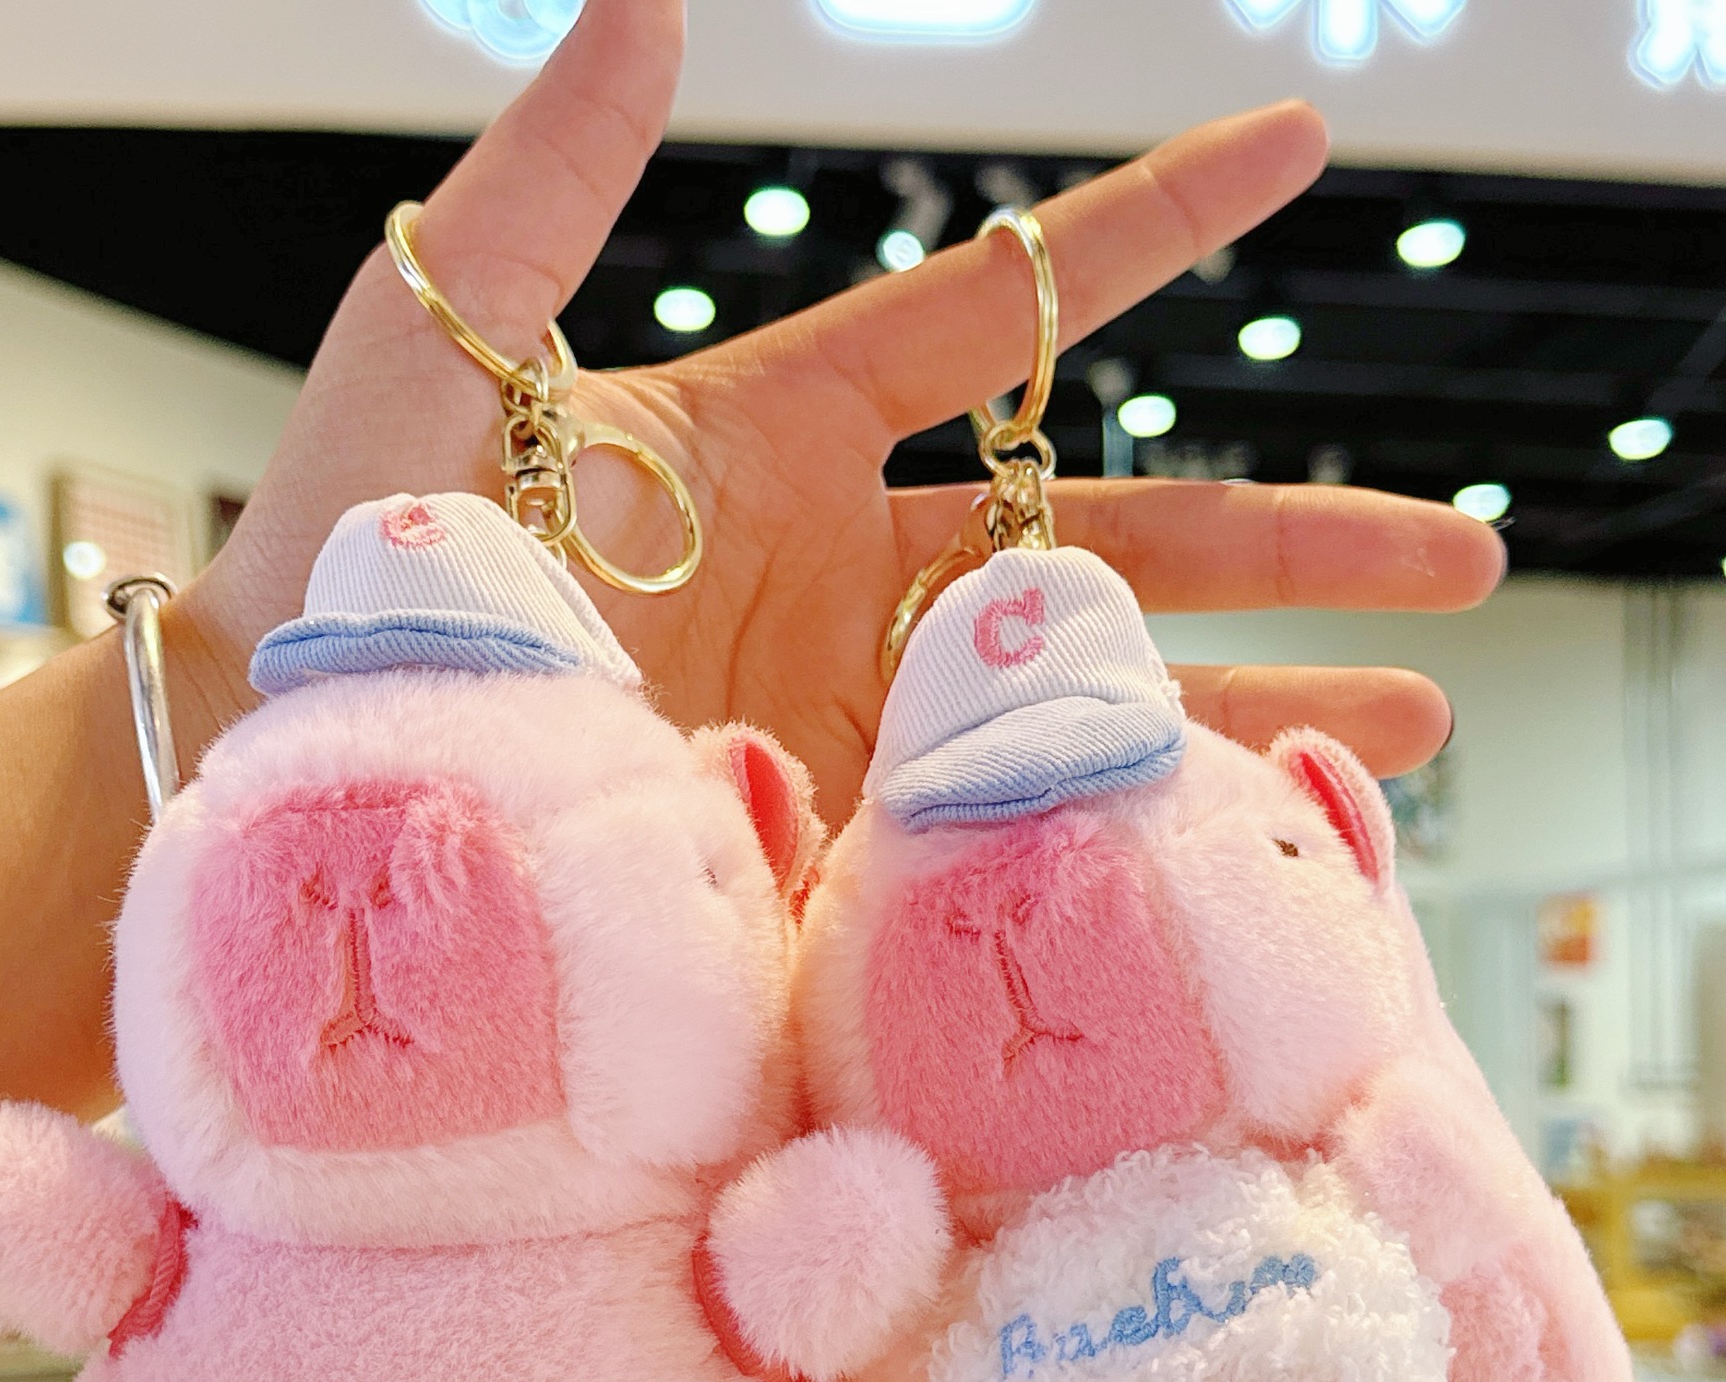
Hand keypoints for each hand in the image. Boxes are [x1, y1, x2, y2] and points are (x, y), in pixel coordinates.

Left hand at [183, 0, 1495, 824]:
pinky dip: (1107, 841)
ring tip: (1417, 732)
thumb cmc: (354, 533)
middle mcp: (840, 578)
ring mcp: (840, 718)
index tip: (1298, 147)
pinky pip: (988, 834)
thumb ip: (557, 177)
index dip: (1147, 232)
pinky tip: (1237, 855)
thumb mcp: (452, 332)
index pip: (999, 317)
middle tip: (1464, 561)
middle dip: (1293, 546)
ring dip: (1251, 718)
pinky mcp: (818, 839)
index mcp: (779, 435)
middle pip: (1109, 546)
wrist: (297, 745)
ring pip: (1081, 706)